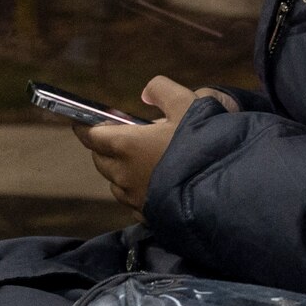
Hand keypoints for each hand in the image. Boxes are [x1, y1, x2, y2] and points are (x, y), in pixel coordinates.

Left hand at [70, 75, 236, 210]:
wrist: (223, 191)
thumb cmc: (202, 144)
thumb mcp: (187, 103)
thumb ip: (162, 90)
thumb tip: (146, 92)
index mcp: (125, 145)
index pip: (91, 135)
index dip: (86, 127)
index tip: (82, 122)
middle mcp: (123, 174)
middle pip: (100, 159)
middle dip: (104, 146)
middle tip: (120, 136)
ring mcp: (134, 198)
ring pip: (115, 181)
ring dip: (120, 169)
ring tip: (141, 159)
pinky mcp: (147, 215)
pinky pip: (132, 200)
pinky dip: (135, 189)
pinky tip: (154, 181)